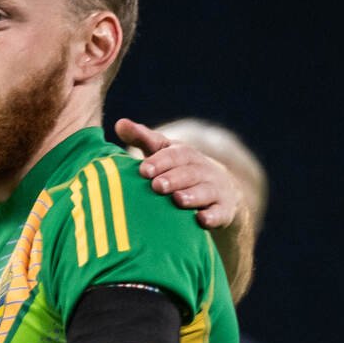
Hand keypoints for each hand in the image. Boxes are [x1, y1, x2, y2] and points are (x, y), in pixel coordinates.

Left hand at [115, 118, 240, 227]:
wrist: (221, 192)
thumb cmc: (179, 170)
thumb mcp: (163, 153)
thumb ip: (142, 139)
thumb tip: (120, 123)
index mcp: (184, 156)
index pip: (174, 154)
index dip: (160, 161)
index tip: (143, 169)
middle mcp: (201, 169)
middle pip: (189, 172)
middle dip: (173, 178)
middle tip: (157, 185)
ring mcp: (214, 189)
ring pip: (205, 191)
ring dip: (192, 195)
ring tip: (177, 199)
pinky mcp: (223, 210)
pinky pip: (219, 213)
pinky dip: (212, 216)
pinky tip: (201, 219)